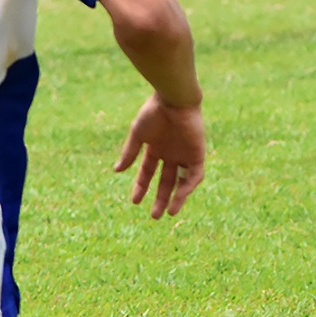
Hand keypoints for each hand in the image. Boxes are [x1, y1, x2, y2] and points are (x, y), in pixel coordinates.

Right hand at [114, 94, 204, 218]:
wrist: (174, 100)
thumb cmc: (154, 113)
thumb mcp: (137, 135)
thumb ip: (129, 153)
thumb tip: (117, 171)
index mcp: (156, 147)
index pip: (148, 172)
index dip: (141, 187)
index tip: (134, 201)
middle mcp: (171, 153)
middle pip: (166, 181)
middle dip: (161, 198)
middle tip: (154, 216)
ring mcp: (185, 154)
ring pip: (183, 181)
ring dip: (177, 197)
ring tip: (169, 213)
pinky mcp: (198, 153)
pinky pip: (196, 174)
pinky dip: (189, 186)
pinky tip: (181, 195)